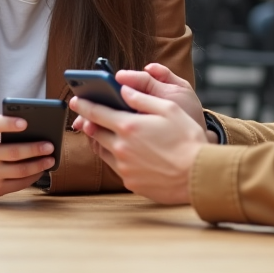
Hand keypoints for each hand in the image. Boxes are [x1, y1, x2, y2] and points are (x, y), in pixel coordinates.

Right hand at [0, 115, 54, 196]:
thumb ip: (4, 128)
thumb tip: (36, 129)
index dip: (9, 123)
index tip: (25, 123)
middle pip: (13, 152)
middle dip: (35, 149)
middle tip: (50, 146)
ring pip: (20, 170)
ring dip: (39, 165)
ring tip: (50, 160)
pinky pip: (19, 183)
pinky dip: (33, 177)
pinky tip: (40, 171)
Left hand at [70, 88, 206, 204]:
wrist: (198, 175)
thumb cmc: (187, 139)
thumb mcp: (169, 109)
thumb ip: (143, 98)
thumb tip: (124, 90)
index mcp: (129, 126)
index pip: (96, 113)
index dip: (83, 104)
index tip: (75, 100)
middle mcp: (121, 147)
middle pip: (95, 132)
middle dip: (89, 122)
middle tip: (89, 117)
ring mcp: (124, 167)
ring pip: (102, 150)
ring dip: (100, 140)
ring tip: (104, 132)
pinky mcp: (130, 181)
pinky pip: (115, 166)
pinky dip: (114, 155)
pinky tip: (123, 151)